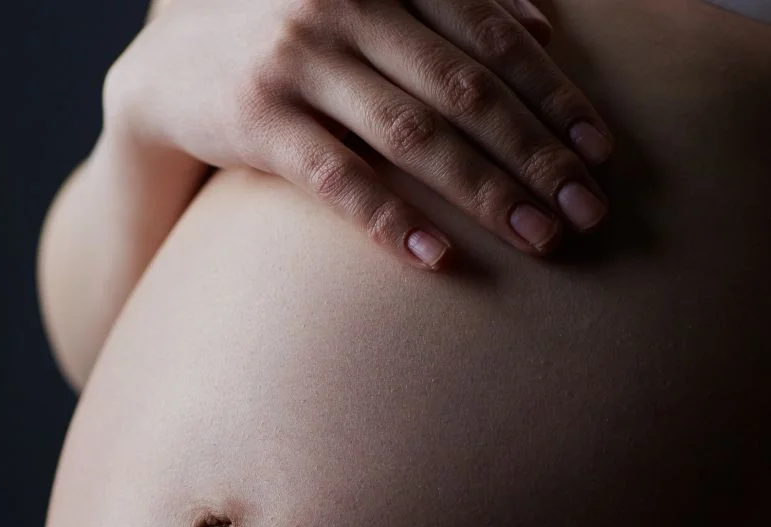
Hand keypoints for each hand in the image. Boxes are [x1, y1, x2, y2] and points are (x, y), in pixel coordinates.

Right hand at [103, 0, 614, 269]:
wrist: (167, 69)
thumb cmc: (295, 38)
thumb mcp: (366, 0)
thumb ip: (448, 3)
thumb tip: (548, 25)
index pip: (489, 35)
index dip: (553, 93)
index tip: (603, 149)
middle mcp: (342, 4)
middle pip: (464, 88)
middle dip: (536, 153)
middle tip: (591, 209)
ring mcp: (296, 60)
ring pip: (412, 134)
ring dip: (485, 191)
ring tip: (540, 238)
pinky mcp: (255, 120)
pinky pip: (337, 177)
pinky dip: (389, 218)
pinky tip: (438, 257)